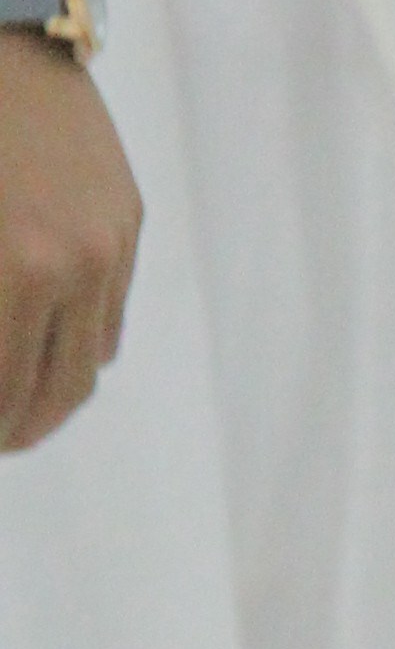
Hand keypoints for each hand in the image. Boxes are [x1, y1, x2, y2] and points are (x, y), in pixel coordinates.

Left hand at [0, 27, 142, 451]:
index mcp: (17, 271)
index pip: (1, 395)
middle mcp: (75, 267)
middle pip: (51, 396)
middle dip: (10, 429)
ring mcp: (110, 243)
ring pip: (87, 364)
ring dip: (43, 397)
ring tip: (7, 404)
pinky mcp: (127, 218)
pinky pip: (107, 314)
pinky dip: (71, 346)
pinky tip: (33, 340)